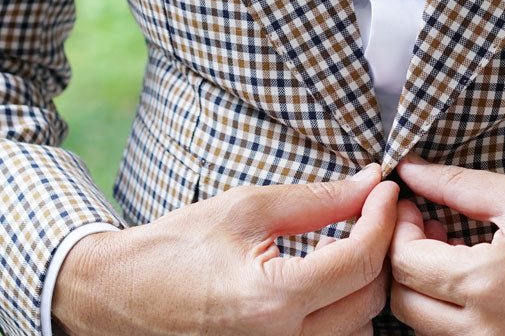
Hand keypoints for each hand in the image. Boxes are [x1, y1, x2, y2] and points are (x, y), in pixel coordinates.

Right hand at [53, 165, 397, 335]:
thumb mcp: (246, 209)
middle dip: (380, 251)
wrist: (118, 296)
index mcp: (272, 301)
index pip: (360, 260)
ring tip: (346, 247)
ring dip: (362, 287)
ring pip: (358, 330)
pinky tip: (325, 281)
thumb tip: (368, 184)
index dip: (382, 218)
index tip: (386, 190)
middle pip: (370, 300)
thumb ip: (316, 200)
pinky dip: (340, 314)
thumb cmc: (175, 249)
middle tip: (374, 213)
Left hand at [389, 157, 504, 334]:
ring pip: (425, 326)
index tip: (413, 206)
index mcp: (485, 282)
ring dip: (424, 287)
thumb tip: (411, 170)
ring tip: (451, 250)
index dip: (398, 228)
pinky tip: (471, 277)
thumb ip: (456, 184)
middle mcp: (483, 328)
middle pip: (403, 302)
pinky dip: (449, 309)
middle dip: (402, 260)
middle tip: (425, 227)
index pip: (403, 263)